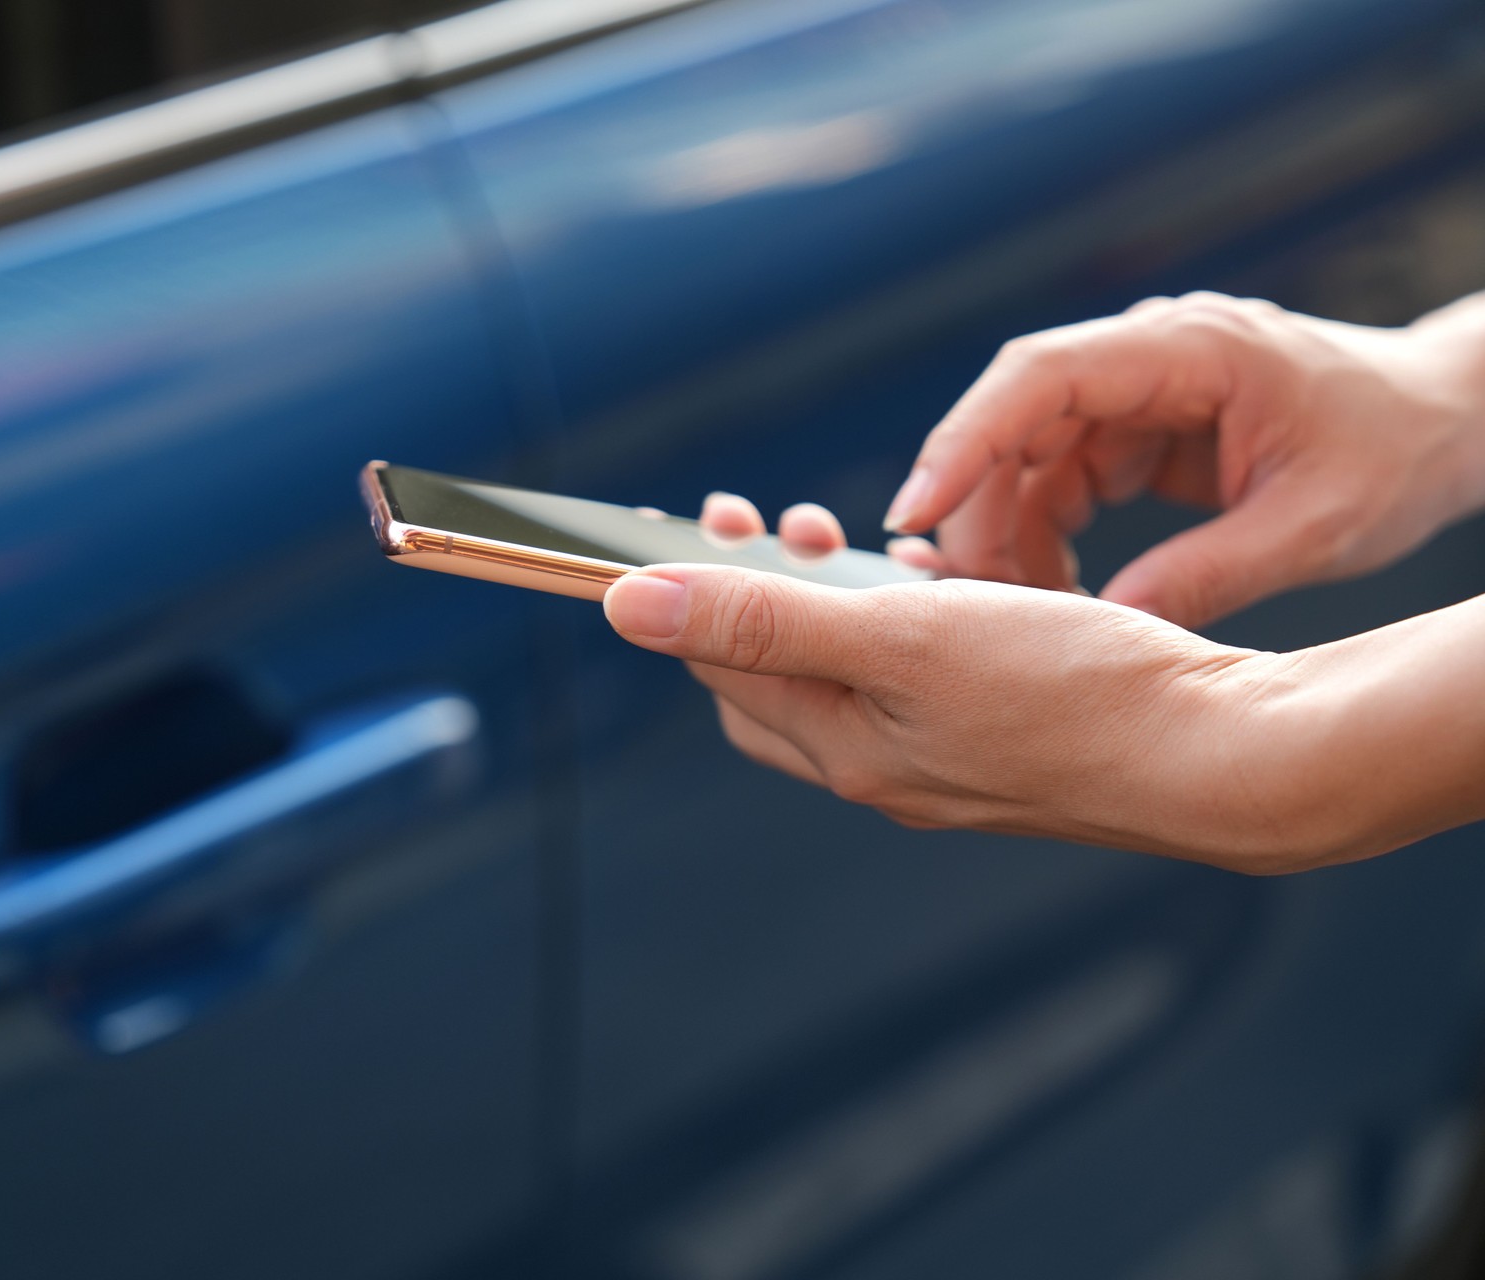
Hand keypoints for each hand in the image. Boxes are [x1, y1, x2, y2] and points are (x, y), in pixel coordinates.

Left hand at [613, 492, 1332, 868]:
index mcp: (848, 750)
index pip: (725, 669)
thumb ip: (764, 619)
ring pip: (853, 673)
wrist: (1230, 755)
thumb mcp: (903, 637)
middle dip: (762, 591)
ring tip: (857, 539)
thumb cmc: (1076, 693)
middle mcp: (887, 768)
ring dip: (836, 599)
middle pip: (776, 676)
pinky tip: (942, 577)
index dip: (701, 588)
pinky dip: (908, 621)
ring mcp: (948, 761)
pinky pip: (922, 677)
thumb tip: (626, 606)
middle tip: (785, 521)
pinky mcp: (1006, 741)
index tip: (716, 512)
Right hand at [881, 291, 1484, 627]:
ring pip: (1023, 461)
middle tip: (965, 601)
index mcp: (1190, 349)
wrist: (1444, 424)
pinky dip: (1043, 541)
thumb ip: (1210, 575)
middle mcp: (1146, 357)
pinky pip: (1056, 483)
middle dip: (976, 512)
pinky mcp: (1134, 433)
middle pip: (1012, 422)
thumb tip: (1107, 629)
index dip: (964, 441)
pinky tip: (1058, 596)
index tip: (913, 512)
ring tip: (1024, 614)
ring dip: (1008, 537)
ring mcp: (1135, 393)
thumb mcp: (1316, 526)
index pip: (1040, 375)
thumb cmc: (1396, 454)